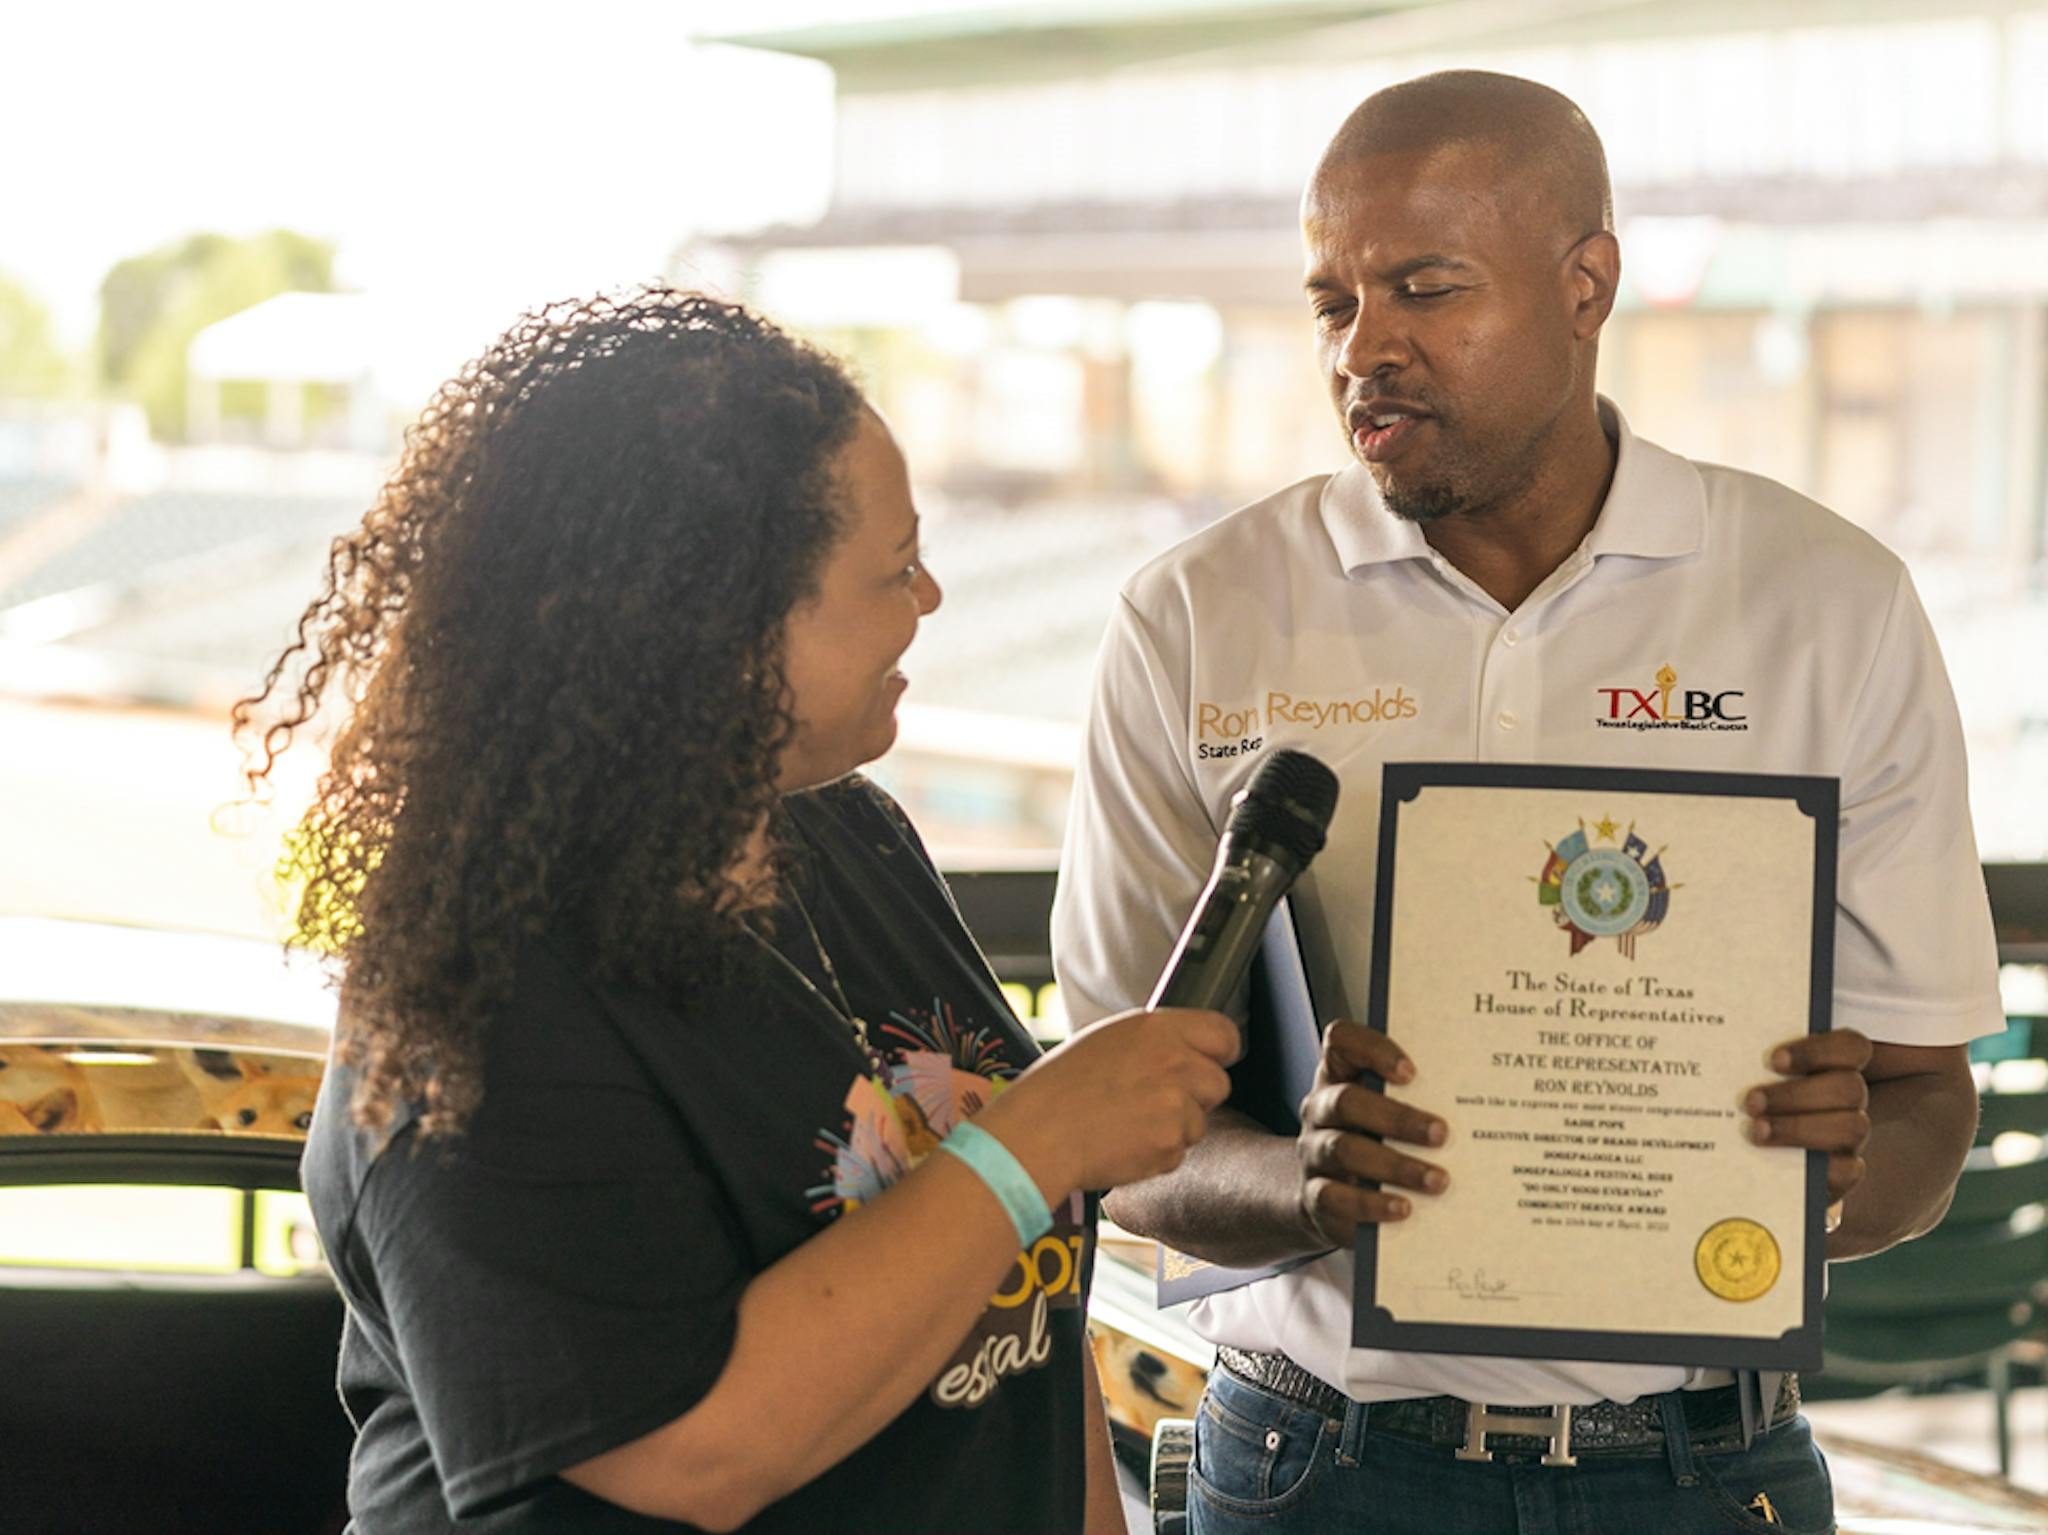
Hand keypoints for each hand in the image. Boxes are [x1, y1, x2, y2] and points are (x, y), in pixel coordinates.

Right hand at [979, 1007, 1236, 1197]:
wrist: (1037, 1135)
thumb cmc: (1058, 1089)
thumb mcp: (1106, 1040)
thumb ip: (1153, 1042)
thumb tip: (1182, 1049)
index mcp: (1156, 1028)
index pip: (1224, 1033)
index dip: (1217, 1052)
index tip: (1206, 1063)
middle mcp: (1174, 1061)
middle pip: (1218, 1083)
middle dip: (1195, 1097)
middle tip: (1153, 1102)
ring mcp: (1175, 1104)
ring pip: (1199, 1122)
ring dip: (1173, 1128)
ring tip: (1127, 1124)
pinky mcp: (1170, 1143)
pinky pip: (1178, 1152)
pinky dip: (1157, 1154)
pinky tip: (1123, 1143)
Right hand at [1295, 1018, 1448, 1247]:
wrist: (1334, 1198)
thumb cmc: (1377, 1140)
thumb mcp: (1392, 1110)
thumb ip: (1422, 1097)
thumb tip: (1487, 1095)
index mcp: (1340, 1075)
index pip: (1341, 1041)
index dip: (1372, 1050)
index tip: (1412, 1071)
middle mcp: (1321, 1109)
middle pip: (1346, 1101)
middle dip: (1397, 1118)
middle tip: (1442, 1135)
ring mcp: (1313, 1152)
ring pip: (1343, 1149)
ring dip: (1395, 1165)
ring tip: (1438, 1181)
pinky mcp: (1315, 1195)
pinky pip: (1334, 1197)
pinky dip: (1371, 1204)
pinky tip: (1404, 1209)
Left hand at [1743, 1030, 1872, 1202]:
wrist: (1750, 1154)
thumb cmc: (1743, 1099)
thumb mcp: (1745, 1073)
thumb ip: (1744, 1056)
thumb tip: (1705, 1029)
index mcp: (1832, 1065)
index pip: (1851, 1047)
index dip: (1818, 1051)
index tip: (1773, 1059)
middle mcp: (1847, 1098)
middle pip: (1849, 1088)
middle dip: (1796, 1095)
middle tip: (1750, 1101)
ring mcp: (1849, 1135)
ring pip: (1853, 1127)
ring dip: (1800, 1128)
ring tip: (1755, 1130)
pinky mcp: (1845, 1171)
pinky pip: (1849, 1171)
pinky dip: (1818, 1168)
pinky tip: (1778, 1162)